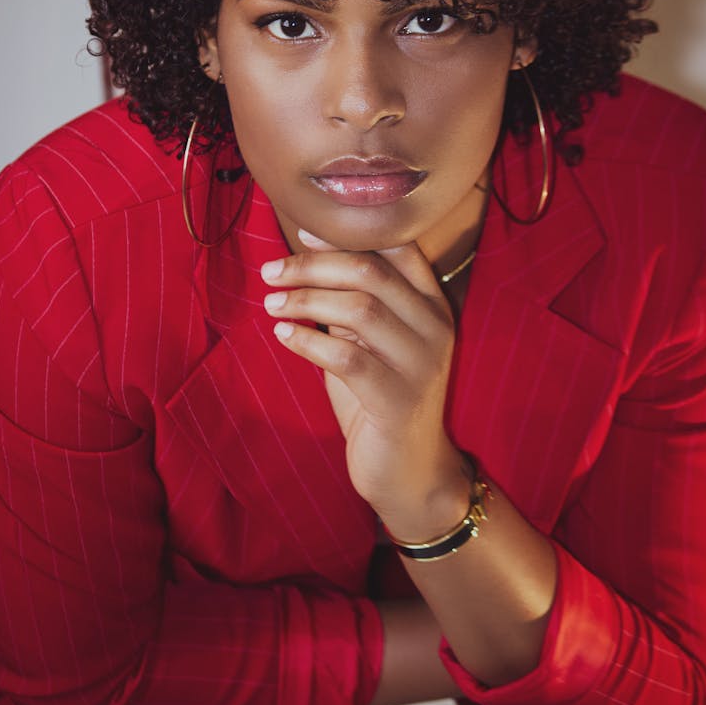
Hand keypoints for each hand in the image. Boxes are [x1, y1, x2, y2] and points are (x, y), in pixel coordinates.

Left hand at [262, 231, 467, 534]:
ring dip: (306, 300)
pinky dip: (309, 341)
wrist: (410, 471)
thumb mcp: (371, 340)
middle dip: (313, 266)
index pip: (396, 249)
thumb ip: (354, 301)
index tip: (301, 233)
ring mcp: (421, 364)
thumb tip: (306, 254)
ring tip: (271, 303)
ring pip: (359, 309)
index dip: (345, 237)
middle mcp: (435, 327)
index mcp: (432, 304)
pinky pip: (348, 358)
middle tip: (271, 272)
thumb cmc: (381, 396)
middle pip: (369, 272)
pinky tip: (283, 335)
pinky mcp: (399, 400)